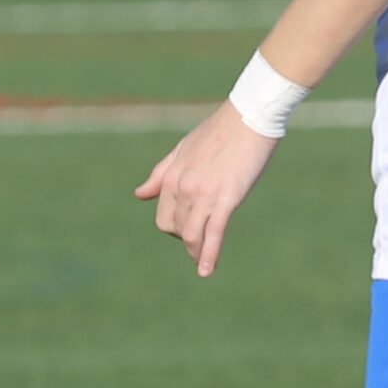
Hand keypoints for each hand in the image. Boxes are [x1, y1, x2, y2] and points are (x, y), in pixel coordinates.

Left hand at [135, 101, 278, 276]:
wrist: (249, 116)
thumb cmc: (219, 132)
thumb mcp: (182, 151)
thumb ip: (160, 175)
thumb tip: (139, 195)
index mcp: (170, 176)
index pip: (163, 216)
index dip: (174, 228)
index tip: (187, 231)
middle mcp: (182, 187)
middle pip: (175, 228)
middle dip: (185, 240)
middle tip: (198, 245)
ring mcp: (203, 194)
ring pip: (191, 234)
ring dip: (195, 252)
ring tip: (201, 263)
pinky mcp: (226, 198)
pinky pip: (213, 233)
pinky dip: (208, 254)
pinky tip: (205, 271)